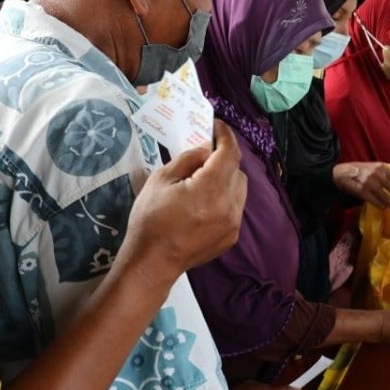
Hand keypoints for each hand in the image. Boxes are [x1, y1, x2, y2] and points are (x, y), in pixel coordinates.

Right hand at [119, 120, 246, 292]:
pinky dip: (225, 197)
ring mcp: (233, 223)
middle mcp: (230, 206)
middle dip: (223, 157)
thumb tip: (205, 150)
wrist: (152, 263)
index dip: (225, 135)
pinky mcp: (232, 236)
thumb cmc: (150, 220)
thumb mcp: (161, 180)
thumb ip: (188, 159)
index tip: (216, 126)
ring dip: (226, 177)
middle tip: (204, 153)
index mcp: (211, 190)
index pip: (229, 153)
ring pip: (239, 188)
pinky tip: (204, 202)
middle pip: (237, 169)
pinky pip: (235, 207)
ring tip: (204, 178)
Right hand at [333, 162, 389, 209]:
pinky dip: (381, 205)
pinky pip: (375, 201)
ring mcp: (370, 184)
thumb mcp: (377, 167)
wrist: (343, 173)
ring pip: (386, 197)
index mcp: (383, 168)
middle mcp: (378, 175)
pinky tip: (383, 207)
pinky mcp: (363, 192)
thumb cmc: (362, 171)